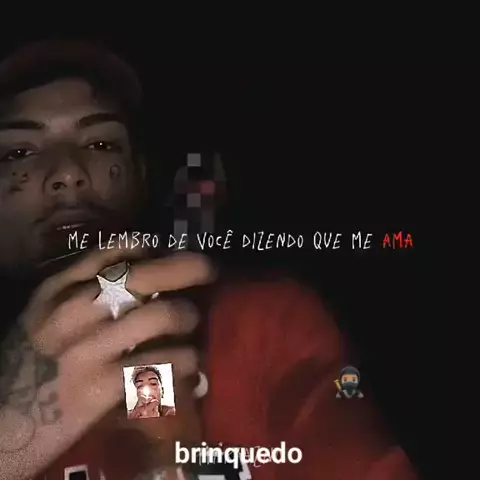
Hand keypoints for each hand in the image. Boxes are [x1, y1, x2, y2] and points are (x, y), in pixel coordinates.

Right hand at [0, 243, 213, 479]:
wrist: (4, 425)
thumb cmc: (34, 365)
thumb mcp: (46, 318)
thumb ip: (83, 289)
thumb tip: (146, 263)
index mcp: (56, 291)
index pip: (113, 251)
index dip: (152, 247)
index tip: (171, 252)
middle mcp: (71, 313)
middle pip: (142, 275)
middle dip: (186, 266)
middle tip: (210, 269)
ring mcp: (86, 350)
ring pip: (160, 315)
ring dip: (188, 318)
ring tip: (192, 327)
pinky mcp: (101, 389)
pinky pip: (163, 364)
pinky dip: (186, 361)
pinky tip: (190, 364)